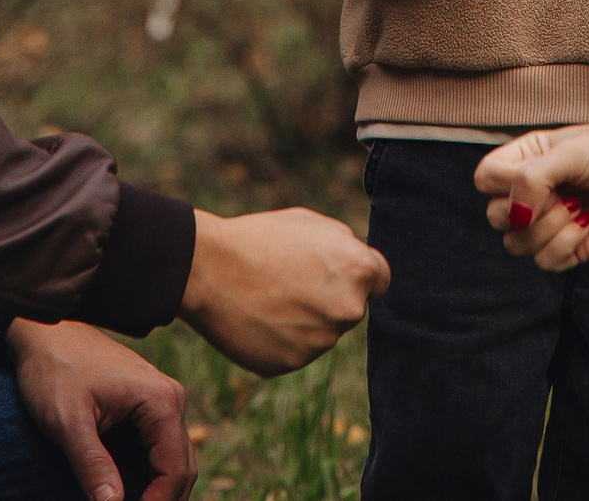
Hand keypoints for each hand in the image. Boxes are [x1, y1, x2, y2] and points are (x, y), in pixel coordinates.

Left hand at [8, 318, 192, 500]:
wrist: (45, 331)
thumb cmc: (54, 370)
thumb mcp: (67, 422)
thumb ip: (92, 465)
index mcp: (160, 401)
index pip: (175, 470)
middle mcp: (170, 400)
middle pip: (182, 468)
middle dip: (163, 500)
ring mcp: (161, 401)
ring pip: (173, 460)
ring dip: (158, 490)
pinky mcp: (147, 405)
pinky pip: (159, 448)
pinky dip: (149, 476)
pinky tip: (129, 492)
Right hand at [180, 207, 389, 376]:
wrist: (209, 268)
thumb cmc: (259, 238)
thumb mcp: (312, 225)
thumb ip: (346, 248)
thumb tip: (361, 269)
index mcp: (359, 270)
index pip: (380, 281)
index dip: (358, 277)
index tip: (336, 275)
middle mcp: (348, 310)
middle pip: (349, 309)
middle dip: (328, 299)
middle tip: (288, 283)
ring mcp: (321, 341)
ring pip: (321, 333)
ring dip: (303, 321)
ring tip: (266, 298)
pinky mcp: (292, 363)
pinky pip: (294, 351)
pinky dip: (280, 340)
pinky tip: (256, 319)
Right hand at [473, 122, 588, 270]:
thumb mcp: (570, 152)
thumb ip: (531, 178)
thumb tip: (514, 216)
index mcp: (526, 159)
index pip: (484, 179)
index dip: (502, 184)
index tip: (536, 178)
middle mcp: (532, 192)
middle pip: (496, 217)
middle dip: (530, 210)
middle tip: (564, 194)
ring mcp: (549, 222)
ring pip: (516, 245)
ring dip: (548, 230)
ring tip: (579, 208)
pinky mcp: (569, 248)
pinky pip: (545, 262)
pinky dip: (565, 246)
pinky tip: (588, 224)